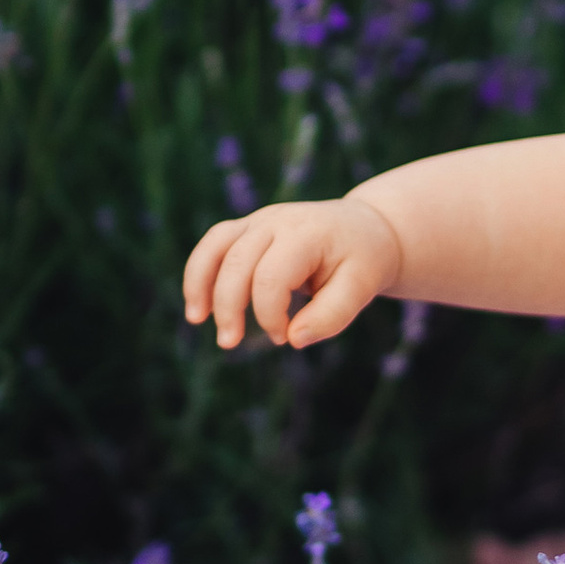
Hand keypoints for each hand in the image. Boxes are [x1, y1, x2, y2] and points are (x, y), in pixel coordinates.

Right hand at [184, 196, 402, 350]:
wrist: (366, 228)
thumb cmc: (363, 261)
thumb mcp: (362, 288)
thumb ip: (332, 316)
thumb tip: (294, 339)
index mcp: (307, 233)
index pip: (271, 276)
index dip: (269, 314)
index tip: (284, 337)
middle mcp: (277, 220)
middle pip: (236, 262)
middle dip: (228, 307)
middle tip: (230, 343)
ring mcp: (259, 220)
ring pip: (215, 246)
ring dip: (200, 284)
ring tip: (197, 319)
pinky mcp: (248, 227)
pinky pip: (214, 245)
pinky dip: (200, 272)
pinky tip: (199, 305)